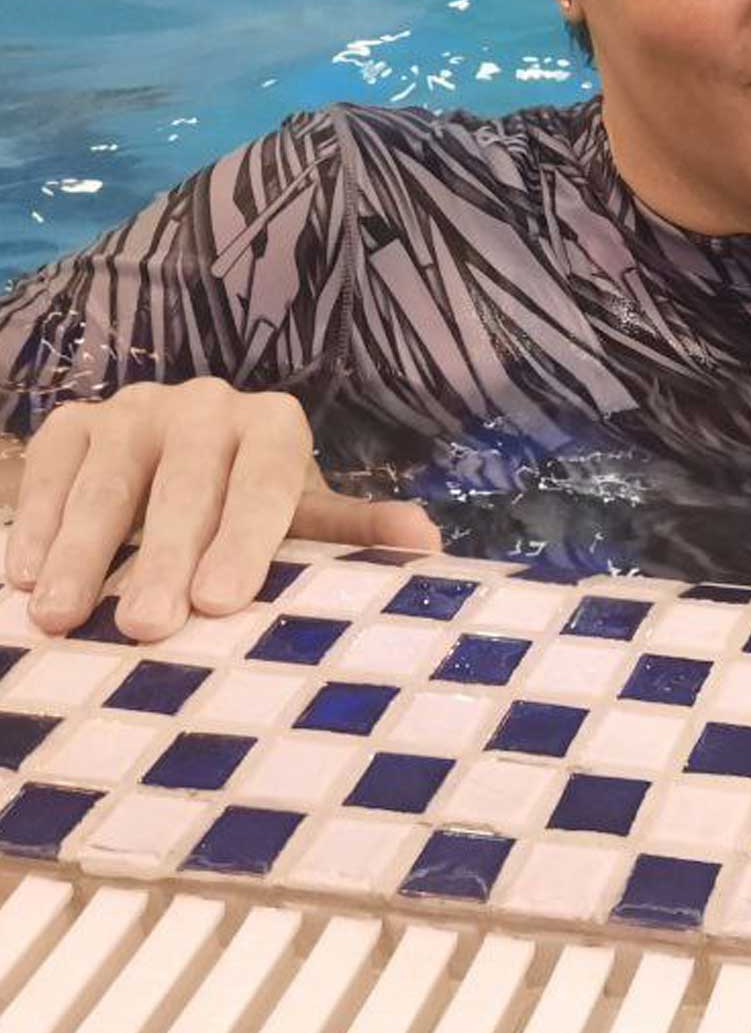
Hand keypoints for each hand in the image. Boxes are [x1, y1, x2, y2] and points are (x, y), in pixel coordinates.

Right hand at [4, 379, 440, 642]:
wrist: (171, 465)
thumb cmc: (249, 509)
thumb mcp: (303, 518)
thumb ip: (355, 532)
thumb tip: (428, 542)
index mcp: (275, 428)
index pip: (263, 484)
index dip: (243, 542)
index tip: (221, 602)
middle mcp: (209, 406)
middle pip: (185, 487)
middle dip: (164, 559)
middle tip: (147, 627)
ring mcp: (136, 409)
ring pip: (109, 483)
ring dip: (83, 553)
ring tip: (62, 617)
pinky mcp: (74, 422)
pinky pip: (53, 471)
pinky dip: (38, 525)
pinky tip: (21, 576)